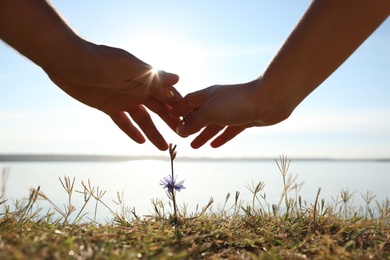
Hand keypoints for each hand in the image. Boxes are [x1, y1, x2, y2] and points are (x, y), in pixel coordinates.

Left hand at [47, 42, 181, 150]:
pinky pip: (123, 122)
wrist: (67, 61)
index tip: (192, 120)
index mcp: (145, 79)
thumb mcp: (128, 67)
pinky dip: (131, 131)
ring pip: (143, 119)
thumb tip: (179, 78)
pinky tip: (140, 142)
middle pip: (158, 109)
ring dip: (153, 132)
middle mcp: (137, 89)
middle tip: (181, 136)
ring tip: (163, 148)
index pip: (168, 95)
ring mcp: (123, 99)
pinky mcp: (108, 106)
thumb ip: (152, 75)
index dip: (179, 106)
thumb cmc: (98, 59)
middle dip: (170, 122)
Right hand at [171, 78, 287, 147]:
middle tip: (181, 137)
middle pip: (200, 114)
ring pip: (214, 125)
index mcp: (207, 95)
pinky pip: (228, 130)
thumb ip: (194, 122)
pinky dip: (220, 137)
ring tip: (194, 146)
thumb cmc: (236, 102)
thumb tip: (180, 130)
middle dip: (190, 125)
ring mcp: (231, 111)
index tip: (169, 118)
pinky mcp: (244, 119)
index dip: (178, 109)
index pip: (188, 101)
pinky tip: (214, 145)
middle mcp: (218, 101)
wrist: (269, 100)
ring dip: (203, 135)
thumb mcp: (209, 113)